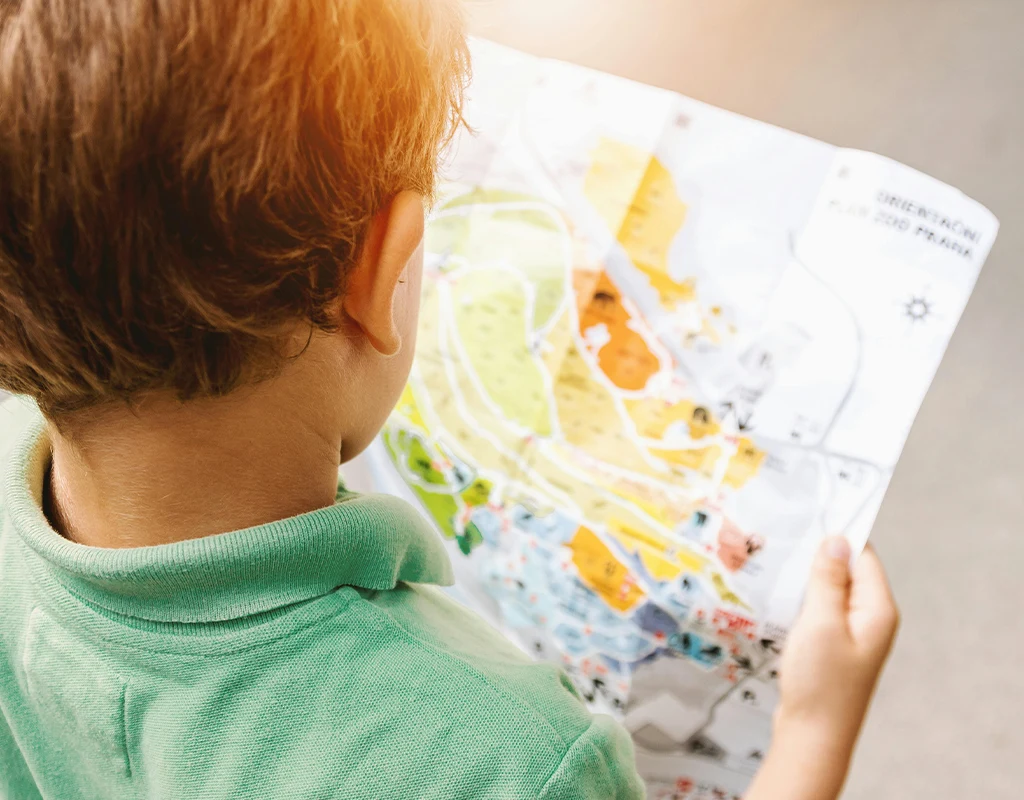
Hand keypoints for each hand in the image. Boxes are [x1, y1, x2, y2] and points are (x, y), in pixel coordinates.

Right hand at [777, 537, 898, 748]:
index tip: (807, 512)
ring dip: (806, 578)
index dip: (838, 533)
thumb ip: (828, 579)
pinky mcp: (832, 647)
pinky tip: (777, 595)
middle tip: (782, 533)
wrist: (812, 736)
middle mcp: (870, 619)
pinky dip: (801, 599)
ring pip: (829, 590)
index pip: (862, 555)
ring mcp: (851, 634)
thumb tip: (837, 540)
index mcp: (877, 609)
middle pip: (846, 570)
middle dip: (817, 554)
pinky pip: (819, 610)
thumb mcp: (821, 622)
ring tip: (774, 559)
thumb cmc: (820, 682)